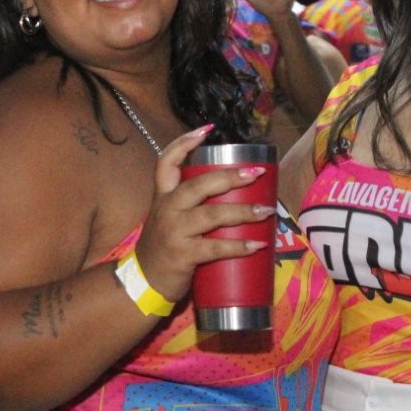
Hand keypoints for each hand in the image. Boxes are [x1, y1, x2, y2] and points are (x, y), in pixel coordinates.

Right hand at [133, 125, 275, 303]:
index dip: (184, 143)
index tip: (207, 129)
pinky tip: (257, 244)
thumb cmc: (164, 246)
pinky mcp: (183, 255)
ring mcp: (174, 232)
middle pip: (199, 185)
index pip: (166, 162)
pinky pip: (216, 248)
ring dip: (243, 212)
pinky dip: (239, 246)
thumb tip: (232, 192)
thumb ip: (190, 204)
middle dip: (230, 177)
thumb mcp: (167, 217)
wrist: (144, 281)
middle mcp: (167, 209)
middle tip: (256, 174)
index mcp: (163, 196)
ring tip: (266, 211)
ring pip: (212, 215)